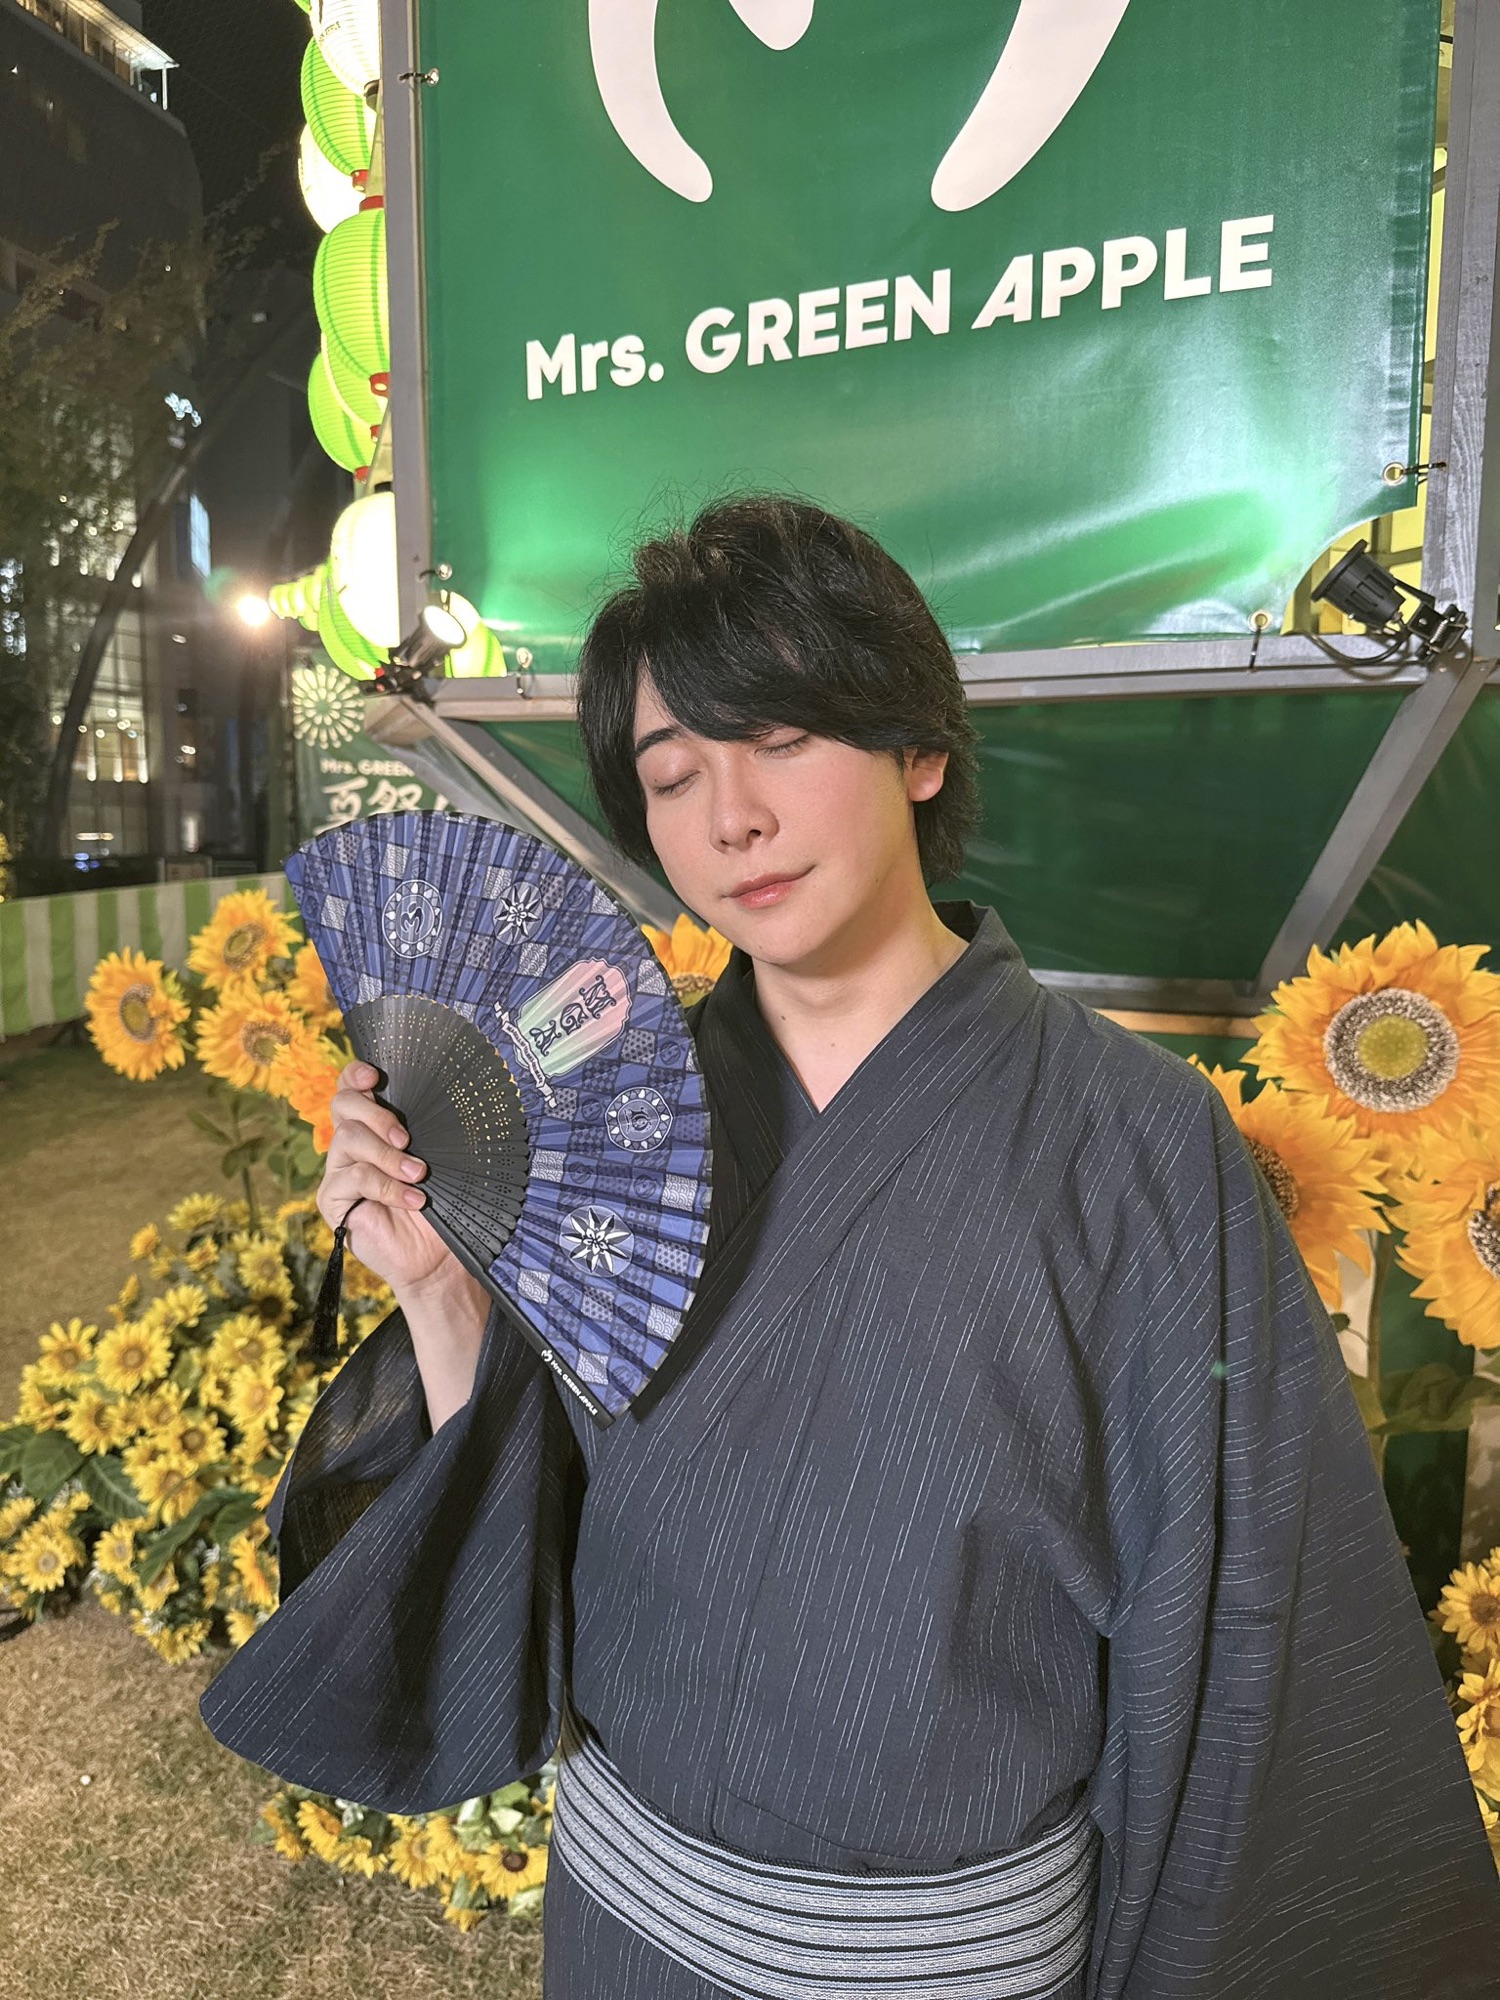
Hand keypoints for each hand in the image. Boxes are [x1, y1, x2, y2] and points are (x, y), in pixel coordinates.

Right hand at [318, 1060, 457, 1299]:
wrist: (435, 1254)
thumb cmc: (440, 1201)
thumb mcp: (437, 1156)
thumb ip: (423, 1128)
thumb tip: (438, 1097)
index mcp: (373, 1126)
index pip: (351, 1088)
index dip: (356, 1075)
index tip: (376, 1077)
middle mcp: (351, 1143)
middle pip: (343, 1106)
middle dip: (377, 1116)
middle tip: (406, 1139)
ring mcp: (339, 1170)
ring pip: (349, 1140)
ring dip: (388, 1156)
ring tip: (418, 1174)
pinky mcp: (332, 1198)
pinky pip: (353, 1178)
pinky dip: (387, 1186)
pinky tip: (413, 1199)